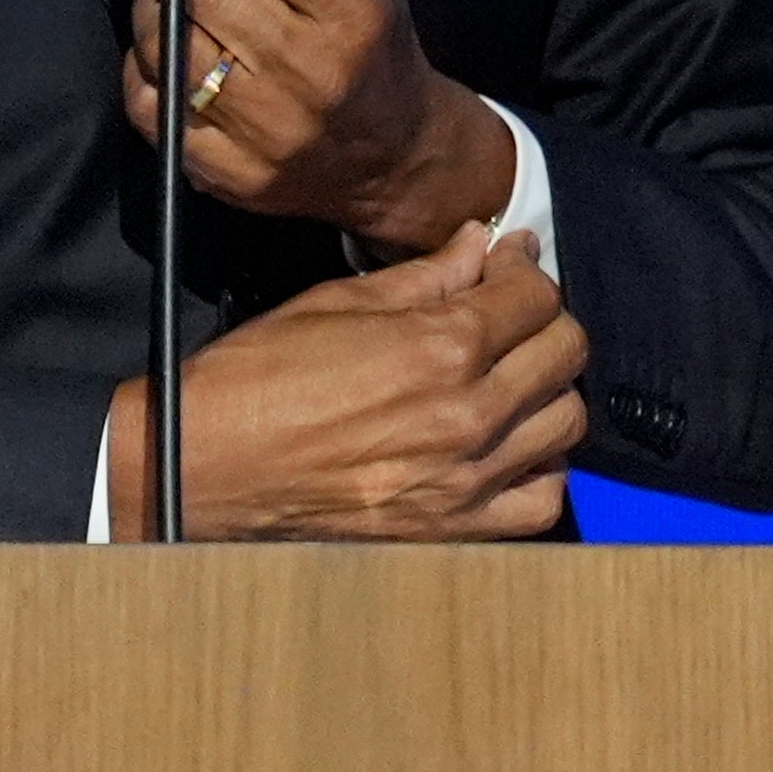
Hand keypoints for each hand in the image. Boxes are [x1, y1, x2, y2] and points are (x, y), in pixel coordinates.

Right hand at [103, 226, 586, 539]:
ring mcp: (468, 478)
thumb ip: (424, 276)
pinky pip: (541, 501)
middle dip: (545, 320)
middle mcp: (470, 412)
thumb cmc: (258, 379)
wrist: (205, 467)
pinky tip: (509, 447)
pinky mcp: (454, 528)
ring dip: (547, 390)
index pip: (536, 295)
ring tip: (510, 377)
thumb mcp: (337, 304)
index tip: (508, 263)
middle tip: (510, 313)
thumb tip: (479, 243)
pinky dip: (539, 469)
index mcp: (442, 346)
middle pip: (566, 352)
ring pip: (566, 423)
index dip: (526, 268)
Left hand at [122, 0, 515, 252]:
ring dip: (151, 2)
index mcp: (352, 8)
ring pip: (166, 41)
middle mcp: (310, 71)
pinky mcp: (227, 173)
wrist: (394, 158)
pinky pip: (150, 103)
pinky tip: (168, 47)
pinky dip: (144, 66)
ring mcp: (266, 131)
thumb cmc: (373, 36)